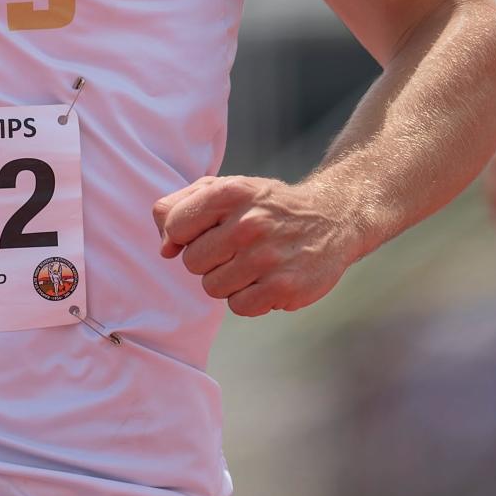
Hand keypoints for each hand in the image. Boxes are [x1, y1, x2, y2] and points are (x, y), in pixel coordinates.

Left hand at [151, 174, 359, 316]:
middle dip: (208, 258)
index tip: (206, 231)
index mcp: (229, 192)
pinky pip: (239, 307)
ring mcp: (267, 257)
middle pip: (192, 261)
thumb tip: (164, 248)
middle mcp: (249, 223)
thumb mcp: (226, 188)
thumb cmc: (266, 206)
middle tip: (235, 247)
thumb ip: (182, 206)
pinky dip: (248, 298)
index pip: (174, 225)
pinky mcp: (284, 287)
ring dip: (227, 280)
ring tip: (252, 262)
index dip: (184, 234)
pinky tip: (266, 278)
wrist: (331, 219)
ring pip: (212, 287)